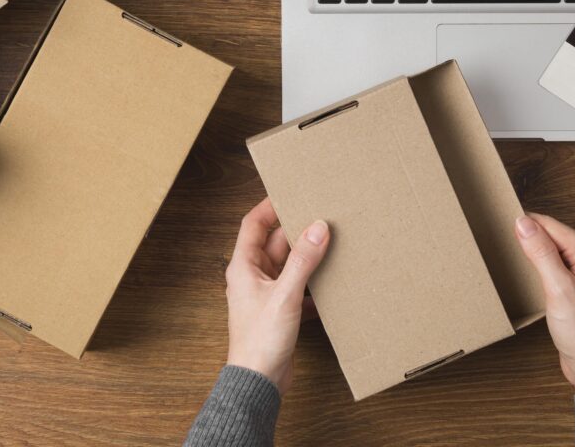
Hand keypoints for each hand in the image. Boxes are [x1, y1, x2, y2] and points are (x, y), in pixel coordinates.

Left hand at [225, 197, 330, 394]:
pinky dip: (312, 284)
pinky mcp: (279, 311)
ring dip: (307, 258)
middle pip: (275, 243)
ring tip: (331, 244)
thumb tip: (318, 228)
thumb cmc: (260, 341)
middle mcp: (252, 277)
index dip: (269, 206)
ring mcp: (266, 294)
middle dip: (297, 231)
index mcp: (243, 267)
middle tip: (320, 216)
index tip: (290, 191)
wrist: (258, 382)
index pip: (253, 224)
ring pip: (288, 266)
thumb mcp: (285, 295)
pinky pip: (297, 288)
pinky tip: (331, 284)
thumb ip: (303, 261)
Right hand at [515, 212, 574, 392]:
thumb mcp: (558, 289)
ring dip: (535, 254)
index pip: (551, 225)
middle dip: (530, 241)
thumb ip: (541, 253)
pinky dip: (542, 267)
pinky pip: (556, 263)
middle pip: (552, 234)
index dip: (525, 227)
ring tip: (520, 263)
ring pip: (552, 248)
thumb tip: (523, 223)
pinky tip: (533, 277)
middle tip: (510, 251)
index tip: (502, 228)